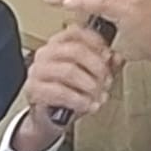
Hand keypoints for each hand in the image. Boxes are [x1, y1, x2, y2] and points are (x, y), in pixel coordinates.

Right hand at [11, 26, 118, 150]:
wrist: (51, 118)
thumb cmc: (70, 93)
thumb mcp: (91, 77)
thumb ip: (105, 65)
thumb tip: (116, 57)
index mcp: (58, 44)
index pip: (76, 32)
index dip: (96, 43)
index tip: (108, 56)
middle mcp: (45, 54)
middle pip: (75, 51)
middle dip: (97, 67)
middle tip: (107, 81)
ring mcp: (37, 71)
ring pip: (69, 71)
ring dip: (89, 85)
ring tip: (99, 96)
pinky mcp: (33, 89)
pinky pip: (60, 91)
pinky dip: (79, 100)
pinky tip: (88, 105)